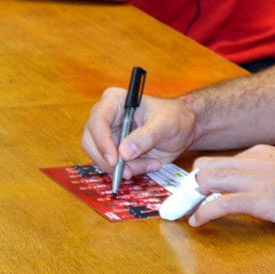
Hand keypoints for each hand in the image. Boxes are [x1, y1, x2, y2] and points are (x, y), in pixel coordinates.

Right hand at [80, 91, 196, 178]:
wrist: (183, 129)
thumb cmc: (175, 118)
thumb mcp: (165, 125)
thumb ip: (146, 137)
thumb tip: (124, 153)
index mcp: (114, 101)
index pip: (97, 121)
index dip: (102, 142)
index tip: (115, 160)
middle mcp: (106, 117)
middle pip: (91, 142)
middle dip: (109, 161)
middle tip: (129, 172)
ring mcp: (107, 134)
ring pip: (100, 157)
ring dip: (123, 168)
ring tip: (150, 164)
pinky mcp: (113, 149)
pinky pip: (111, 166)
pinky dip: (129, 170)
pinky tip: (148, 164)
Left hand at [186, 145, 274, 228]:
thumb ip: (269, 176)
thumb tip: (255, 189)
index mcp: (260, 154)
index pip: (220, 161)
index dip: (203, 178)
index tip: (194, 193)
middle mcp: (253, 161)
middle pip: (205, 167)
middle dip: (188, 187)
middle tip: (183, 205)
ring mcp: (255, 180)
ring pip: (206, 180)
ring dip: (191, 199)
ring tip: (186, 214)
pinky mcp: (259, 200)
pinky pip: (220, 203)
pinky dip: (203, 213)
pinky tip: (198, 223)